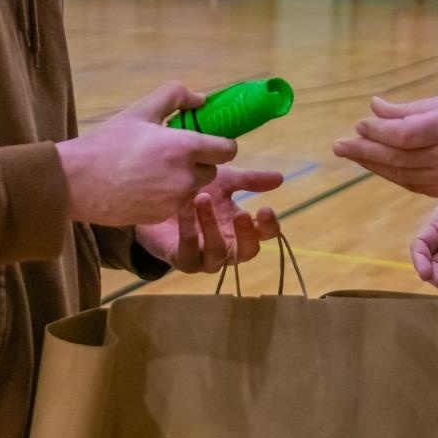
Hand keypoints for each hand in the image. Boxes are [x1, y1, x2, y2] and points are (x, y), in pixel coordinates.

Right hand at [57, 81, 237, 226]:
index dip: (220, 143)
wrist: (77, 181)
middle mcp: (186, 176)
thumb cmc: (108, 143)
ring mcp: (175, 200)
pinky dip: (168, 195)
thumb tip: (202, 100)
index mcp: (184, 147)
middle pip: (213, 170)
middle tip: (173, 152)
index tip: (206, 140)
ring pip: (194, 187)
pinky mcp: (162, 216)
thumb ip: (175, 96)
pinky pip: (177, 203)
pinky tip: (144, 185)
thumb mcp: (140, 110)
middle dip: (200, 161)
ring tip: (155, 168)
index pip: (227, 149)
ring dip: (185, 179)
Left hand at [135, 166, 282, 272]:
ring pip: (216, 253)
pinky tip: (184, 207)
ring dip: (211, 225)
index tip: (266, 208)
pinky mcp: (182, 259)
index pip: (264, 235)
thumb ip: (249, 180)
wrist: (157, 200)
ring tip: (203, 198)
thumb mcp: (224, 182)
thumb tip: (280, 177)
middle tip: (242, 213)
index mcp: (241, 230)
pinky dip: (188, 227)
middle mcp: (227, 248)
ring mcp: (205, 258)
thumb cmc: (195, 193)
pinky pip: (188, 249)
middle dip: (246, 234)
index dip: (269, 226)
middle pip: (246, 252)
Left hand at [334, 95, 437, 197]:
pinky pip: (410, 183)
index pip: (405, 135)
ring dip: (371, 164)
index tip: (359, 124)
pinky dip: (389, 174)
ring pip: (400, 173)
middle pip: (398, 157)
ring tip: (350, 153)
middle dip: (364, 151)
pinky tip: (373, 165)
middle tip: (339, 145)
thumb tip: (375, 107)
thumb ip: (412, 109)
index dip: (378, 132)